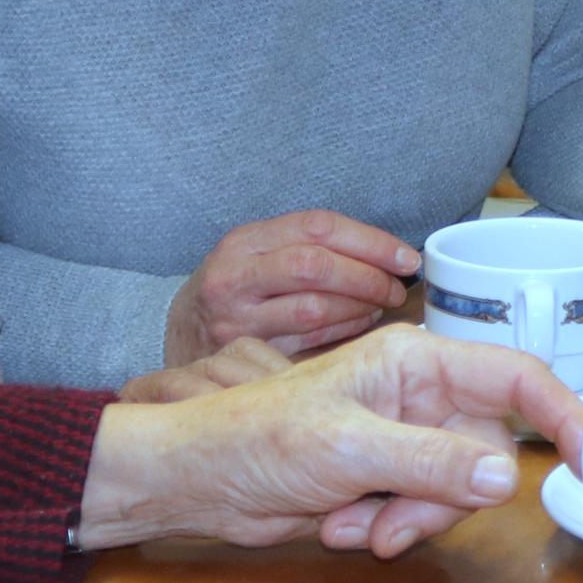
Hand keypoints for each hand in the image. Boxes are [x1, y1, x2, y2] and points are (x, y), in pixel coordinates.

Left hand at [78, 329, 582, 558]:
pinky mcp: (383, 476)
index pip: (516, 377)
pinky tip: (337, 527)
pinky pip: (420, 511)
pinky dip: (385, 528)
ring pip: (456, 490)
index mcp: (415, 360)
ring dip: (409, 520)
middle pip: (485, 451)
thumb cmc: (257, 436)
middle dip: (444, 498)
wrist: (198, 478)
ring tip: (351, 527)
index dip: (564, 413)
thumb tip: (504, 476)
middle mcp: (416, 394)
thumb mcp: (350, 450)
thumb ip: (432, 462)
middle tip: (391, 525)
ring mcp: (401, 437)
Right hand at [165, 210, 419, 363]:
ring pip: (315, 309)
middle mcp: (235, 275)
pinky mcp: (243, 356)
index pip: (317, 227)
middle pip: (317, 266)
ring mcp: (236, 319)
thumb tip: (386, 254)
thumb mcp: (256, 256)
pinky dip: (342, 332)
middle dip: (368, 276)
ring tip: (379, 305)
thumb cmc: (235, 292)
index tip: (405, 257)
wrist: (177, 336)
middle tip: (396, 288)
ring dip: (360, 307)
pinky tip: (357, 326)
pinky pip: (307, 343)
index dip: (370, 241)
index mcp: (243, 241)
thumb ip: (305, 247)